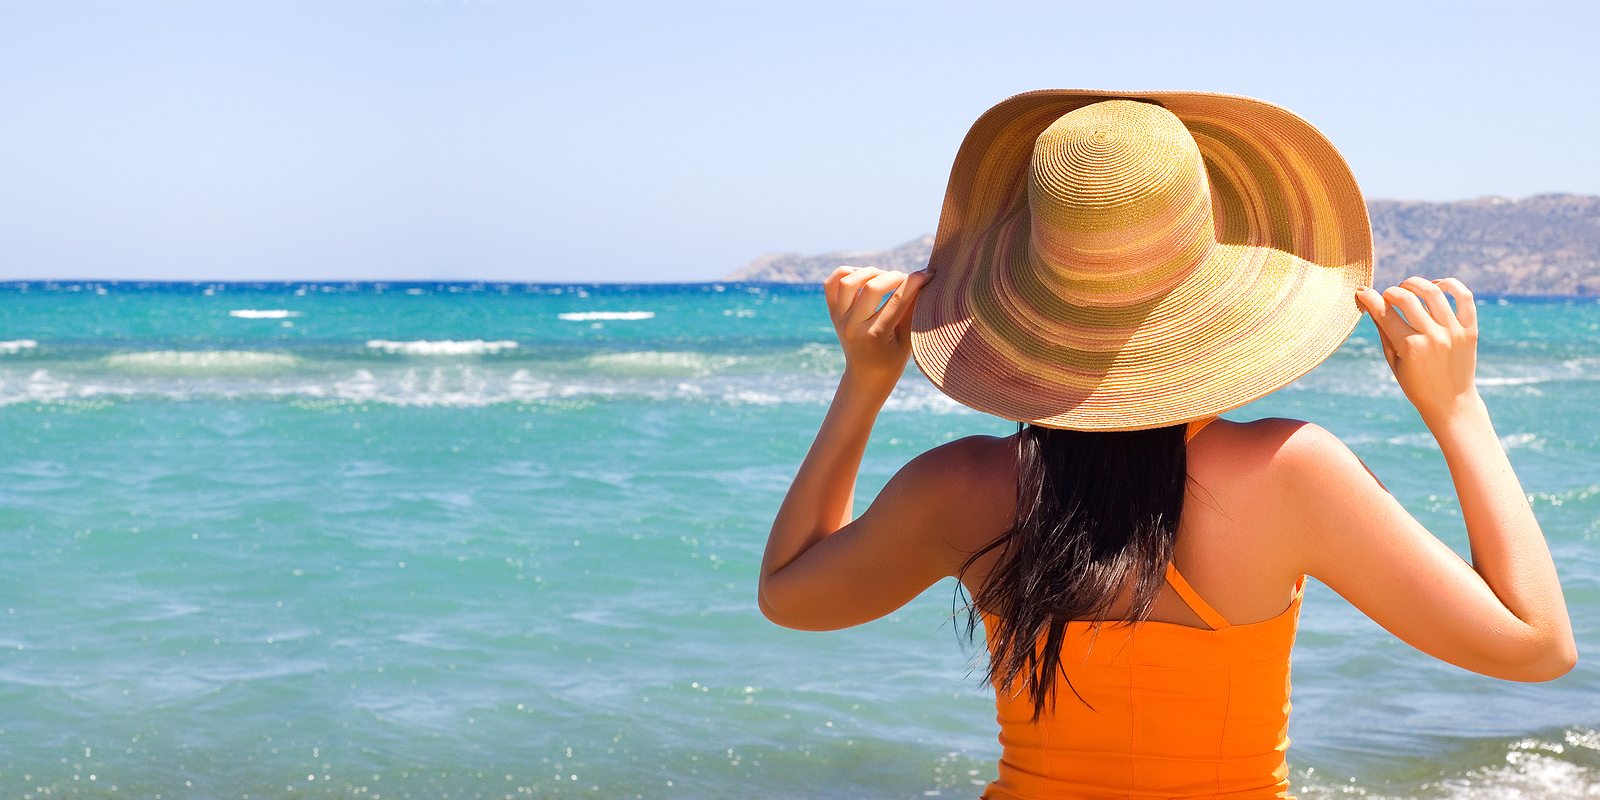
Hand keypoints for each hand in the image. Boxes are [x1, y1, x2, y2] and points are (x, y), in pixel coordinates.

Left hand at [823, 266, 930, 393]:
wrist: (866, 377)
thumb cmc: (892, 359)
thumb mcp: (908, 340)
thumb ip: (913, 311)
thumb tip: (923, 280)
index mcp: (874, 336)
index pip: (896, 300)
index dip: (915, 283)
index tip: (929, 274)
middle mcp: (852, 326)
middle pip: (872, 287)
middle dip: (895, 276)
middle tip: (907, 280)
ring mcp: (839, 318)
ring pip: (848, 281)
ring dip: (871, 272)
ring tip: (884, 277)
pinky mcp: (832, 312)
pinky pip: (831, 283)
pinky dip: (846, 273)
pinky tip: (864, 277)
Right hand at [1355, 277, 1479, 424]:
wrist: (1451, 402)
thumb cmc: (1416, 385)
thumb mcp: (1393, 361)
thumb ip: (1384, 331)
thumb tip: (1372, 304)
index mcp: (1410, 347)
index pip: (1385, 313)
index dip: (1369, 298)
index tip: (1362, 292)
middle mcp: (1433, 336)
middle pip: (1406, 298)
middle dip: (1390, 291)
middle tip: (1388, 296)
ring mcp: (1454, 331)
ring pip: (1433, 291)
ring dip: (1415, 284)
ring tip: (1408, 288)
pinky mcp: (1470, 329)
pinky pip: (1464, 296)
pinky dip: (1450, 284)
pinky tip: (1437, 286)